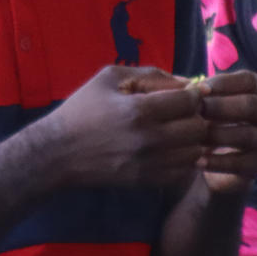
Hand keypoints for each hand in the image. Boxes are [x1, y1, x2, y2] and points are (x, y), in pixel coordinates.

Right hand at [38, 66, 207, 189]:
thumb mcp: (109, 77)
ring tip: (178, 131)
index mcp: (139, 110)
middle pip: (198, 127)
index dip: (194, 94)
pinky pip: (181, 170)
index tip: (188, 93)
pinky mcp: (146, 181)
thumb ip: (150, 74)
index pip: (189, 101)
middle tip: (184, 113)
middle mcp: (149, 139)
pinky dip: (182, 159)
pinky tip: (169, 149)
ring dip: (191, 139)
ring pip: (194, 151)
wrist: (58, 153)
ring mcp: (149, 164)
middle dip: (195, 116)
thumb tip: (186, 81)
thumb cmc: (83, 109)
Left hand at [192, 71, 256, 195]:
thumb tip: (189, 91)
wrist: (217, 160)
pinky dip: (216, 162)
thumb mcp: (209, 101)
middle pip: (252, 105)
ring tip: (193, 136)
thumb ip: (200, 93)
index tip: (198, 89)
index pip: (250, 81)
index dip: (224, 83)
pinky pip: (240, 163)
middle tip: (195, 111)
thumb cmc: (212, 120)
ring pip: (247, 134)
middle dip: (220, 107)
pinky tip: (196, 160)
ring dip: (216, 134)